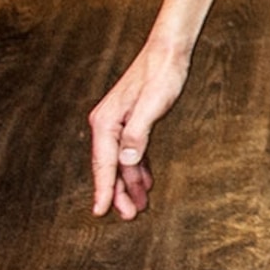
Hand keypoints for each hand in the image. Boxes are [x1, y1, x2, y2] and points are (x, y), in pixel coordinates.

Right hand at [87, 37, 190, 219]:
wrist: (169, 52)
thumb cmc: (161, 76)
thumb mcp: (152, 105)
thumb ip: (138, 134)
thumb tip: (126, 161)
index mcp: (107, 122)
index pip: (104, 164)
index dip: (104, 189)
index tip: (101, 212)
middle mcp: (107, 124)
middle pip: (110, 167)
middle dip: (118, 193)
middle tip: (130, 216)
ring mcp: (119, 123)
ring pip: (122, 162)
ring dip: (130, 184)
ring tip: (139, 206)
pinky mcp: (132, 122)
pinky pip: (132, 152)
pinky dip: (138, 169)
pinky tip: (145, 182)